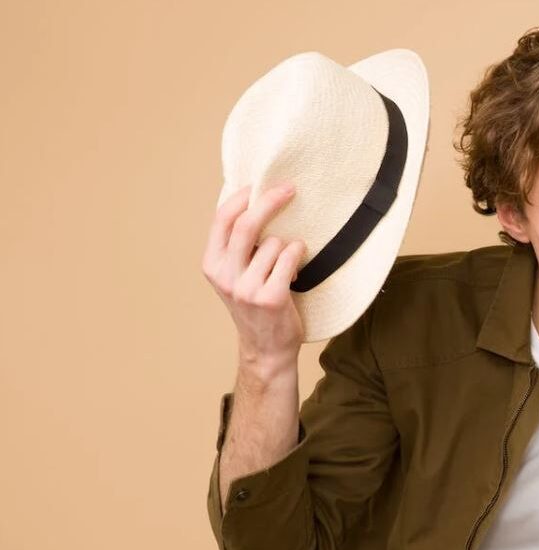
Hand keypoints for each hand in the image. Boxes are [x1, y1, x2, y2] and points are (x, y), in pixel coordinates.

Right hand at [202, 183, 306, 373]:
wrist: (266, 349)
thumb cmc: (255, 305)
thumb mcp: (235, 275)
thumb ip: (237, 246)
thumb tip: (251, 201)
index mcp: (212, 264)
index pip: (222, 219)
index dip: (241, 197)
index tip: (258, 184)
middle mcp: (225, 275)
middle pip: (247, 224)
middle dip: (270, 200)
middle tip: (289, 189)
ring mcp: (247, 288)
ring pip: (275, 243)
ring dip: (288, 247)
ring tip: (287, 266)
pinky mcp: (270, 297)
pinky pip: (290, 257)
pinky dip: (298, 255)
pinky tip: (296, 271)